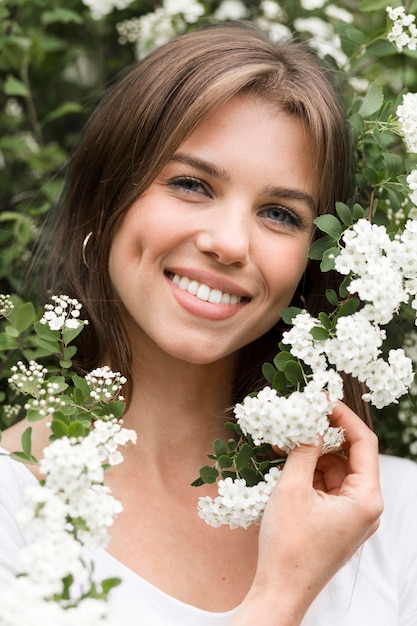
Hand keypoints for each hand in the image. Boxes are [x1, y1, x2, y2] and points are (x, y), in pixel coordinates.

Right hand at [230, 402, 382, 625]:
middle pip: (350, 456)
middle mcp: (366, 506)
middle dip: (324, 436)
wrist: (280, 589)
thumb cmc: (288, 545)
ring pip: (336, 470)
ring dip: (312, 454)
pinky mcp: (337, 521)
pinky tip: (287, 463)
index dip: (344, 417)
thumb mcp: (293, 489)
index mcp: (366, 499)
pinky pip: (327, 486)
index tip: (324, 401)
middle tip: (300, 418)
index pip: (364, 444)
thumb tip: (310, 422)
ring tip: (285, 442)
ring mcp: (352, 515)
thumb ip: (304, 450)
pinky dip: (309, 472)